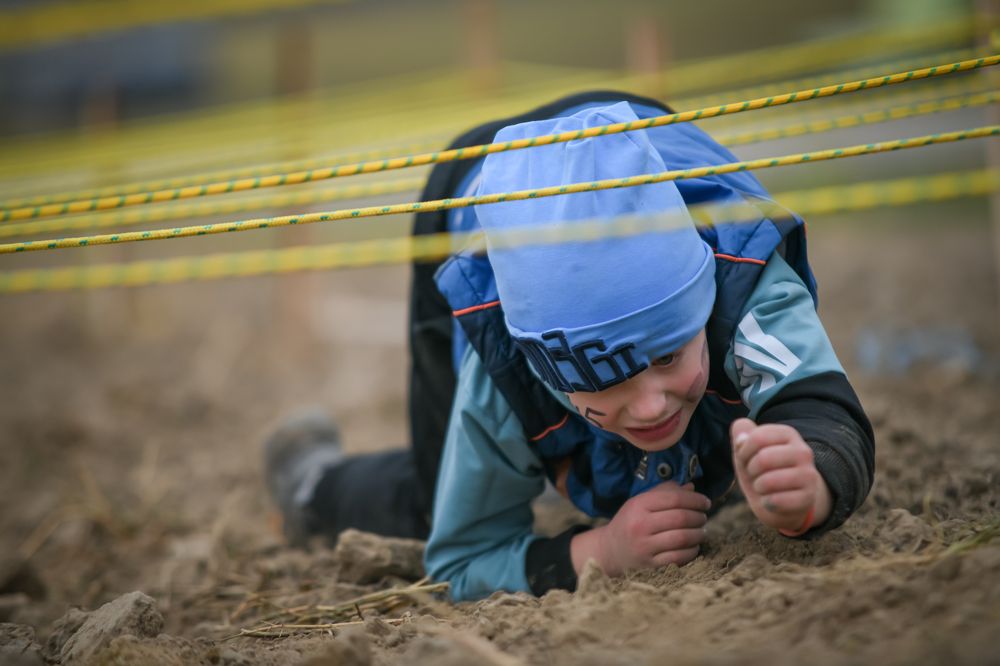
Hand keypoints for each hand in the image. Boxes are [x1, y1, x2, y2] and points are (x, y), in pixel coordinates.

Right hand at [571, 481, 709, 576]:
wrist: (610, 551)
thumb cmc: (630, 522)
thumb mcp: (640, 502)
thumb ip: (665, 492)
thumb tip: (691, 487)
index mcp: (638, 505)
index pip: (674, 498)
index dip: (695, 499)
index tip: (706, 502)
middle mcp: (640, 525)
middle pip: (681, 518)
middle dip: (699, 517)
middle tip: (704, 517)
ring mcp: (644, 547)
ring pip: (682, 538)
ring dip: (699, 534)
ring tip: (702, 531)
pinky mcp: (650, 565)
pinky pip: (679, 557)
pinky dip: (692, 550)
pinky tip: (693, 545)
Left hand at [730, 418, 830, 534]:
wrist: (782, 501)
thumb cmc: (761, 470)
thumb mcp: (747, 449)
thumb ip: (741, 433)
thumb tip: (740, 435)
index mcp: (788, 434)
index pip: (757, 438)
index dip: (743, 451)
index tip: (746, 458)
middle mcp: (803, 451)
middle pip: (763, 459)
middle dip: (751, 470)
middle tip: (756, 474)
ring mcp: (808, 475)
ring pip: (769, 481)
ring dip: (758, 487)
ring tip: (763, 487)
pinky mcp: (808, 498)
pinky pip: (776, 500)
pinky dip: (766, 502)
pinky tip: (771, 500)